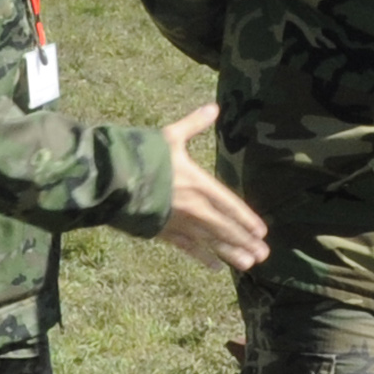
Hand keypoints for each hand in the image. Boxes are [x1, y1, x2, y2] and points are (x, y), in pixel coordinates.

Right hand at [154, 103, 268, 272]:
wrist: (110, 180)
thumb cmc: (140, 155)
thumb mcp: (169, 136)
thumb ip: (194, 124)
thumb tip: (214, 107)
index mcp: (197, 183)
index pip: (228, 204)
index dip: (246, 218)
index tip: (262, 231)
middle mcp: (191, 207)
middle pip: (223, 228)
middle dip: (244, 241)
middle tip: (263, 255)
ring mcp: (177, 222)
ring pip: (209, 241)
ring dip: (229, 253)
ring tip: (248, 264)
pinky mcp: (162, 231)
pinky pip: (186, 248)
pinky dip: (201, 257)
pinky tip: (215, 267)